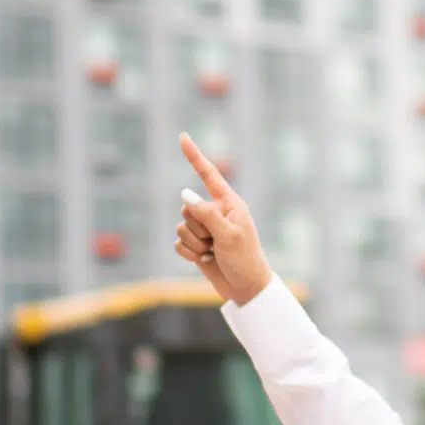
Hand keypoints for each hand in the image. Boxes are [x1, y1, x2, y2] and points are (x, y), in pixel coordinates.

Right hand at [174, 133, 274, 306]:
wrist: (245, 288)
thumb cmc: (245, 259)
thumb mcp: (228, 234)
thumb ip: (206, 213)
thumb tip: (184, 193)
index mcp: (229, 203)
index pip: (208, 174)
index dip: (194, 155)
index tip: (182, 136)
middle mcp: (215, 212)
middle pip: (187, 207)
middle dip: (198, 227)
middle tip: (217, 242)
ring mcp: (205, 229)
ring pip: (181, 226)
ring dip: (195, 243)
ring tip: (213, 253)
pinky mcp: (196, 246)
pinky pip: (178, 243)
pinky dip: (189, 254)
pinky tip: (204, 261)